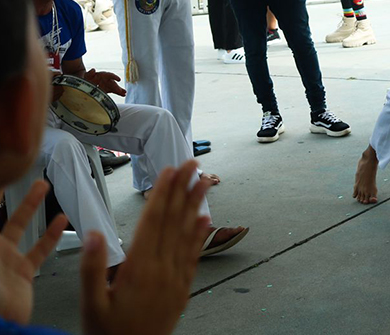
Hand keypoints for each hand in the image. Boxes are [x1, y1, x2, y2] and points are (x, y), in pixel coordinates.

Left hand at [0, 181, 67, 324]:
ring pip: (19, 226)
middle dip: (11, 194)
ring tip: (43, 185)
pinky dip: (51, 234)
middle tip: (18, 172)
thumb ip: (1, 236)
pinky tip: (61, 221)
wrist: (0, 326)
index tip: (2, 171)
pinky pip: (39, 248)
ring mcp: (6, 261)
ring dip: (31, 206)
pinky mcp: (22, 273)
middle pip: (3, 215)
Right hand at [80, 160, 210, 334]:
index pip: (153, 221)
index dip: (162, 193)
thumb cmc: (108, 334)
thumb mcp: (90, 305)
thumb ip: (92, 269)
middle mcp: (162, 269)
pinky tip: (207, 219)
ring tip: (205, 180)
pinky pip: (194, 256)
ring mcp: (175, 278)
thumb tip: (94, 234)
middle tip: (193, 163)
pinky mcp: (183, 289)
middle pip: (174, 220)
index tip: (170, 171)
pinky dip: (201, 235)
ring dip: (196, 204)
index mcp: (139, 269)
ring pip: (188, 233)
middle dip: (183, 189)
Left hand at [82, 69, 126, 96]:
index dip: (114, 77)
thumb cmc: (87, 78)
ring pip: (114, 87)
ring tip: (124, 93)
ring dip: (119, 90)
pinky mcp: (107, 89)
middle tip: (120, 90)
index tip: (119, 79)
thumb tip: (93, 70)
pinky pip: (113, 91)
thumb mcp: (87, 76)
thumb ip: (89, 73)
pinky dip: (118, 92)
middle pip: (112, 83)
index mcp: (102, 75)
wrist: (85, 83)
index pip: (109, 75)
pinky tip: (123, 94)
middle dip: (116, 87)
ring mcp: (107, 84)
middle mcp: (106, 79)